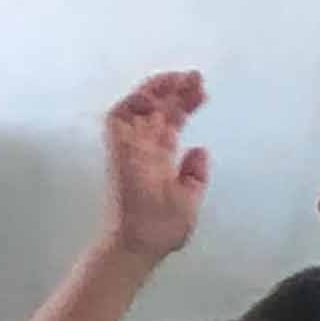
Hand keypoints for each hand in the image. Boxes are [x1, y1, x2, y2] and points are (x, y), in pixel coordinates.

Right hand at [100, 72, 209, 262]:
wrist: (140, 243)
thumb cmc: (160, 230)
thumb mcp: (190, 200)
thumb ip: (195, 176)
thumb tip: (199, 150)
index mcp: (160, 160)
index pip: (170, 123)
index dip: (185, 105)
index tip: (202, 93)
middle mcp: (144, 150)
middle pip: (158, 110)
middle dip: (176, 90)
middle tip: (195, 77)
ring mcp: (130, 147)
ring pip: (138, 107)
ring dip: (156, 89)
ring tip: (179, 78)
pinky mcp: (118, 149)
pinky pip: (118, 116)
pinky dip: (134, 101)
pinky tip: (154, 94)